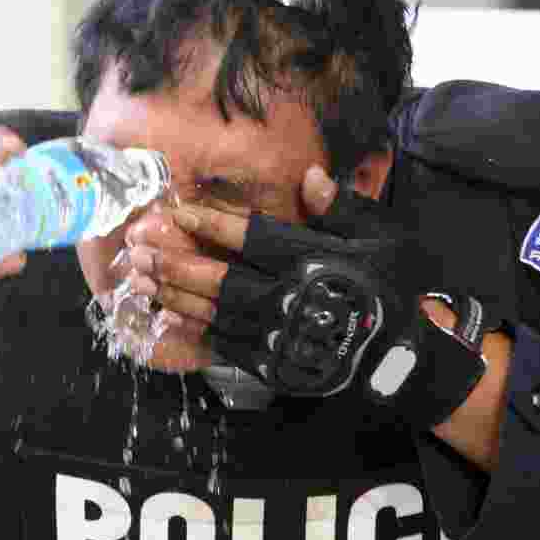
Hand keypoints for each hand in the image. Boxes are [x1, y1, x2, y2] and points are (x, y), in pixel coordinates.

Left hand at [128, 165, 492, 427]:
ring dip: (174, 294)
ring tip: (139, 277)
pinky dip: (192, 330)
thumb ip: (344, 208)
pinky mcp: (273, 363)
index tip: (178, 210)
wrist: (400, 358)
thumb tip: (310, 176)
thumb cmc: (391, 290)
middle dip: (176, 261)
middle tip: (139, 247)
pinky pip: (223, 345)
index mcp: (314, 262)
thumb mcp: (383, 239)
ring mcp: (278, 335)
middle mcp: (290, 298)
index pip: (254, 238)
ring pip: (216, 313)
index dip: (213, 223)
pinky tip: (166, 315)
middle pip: (222, 278)